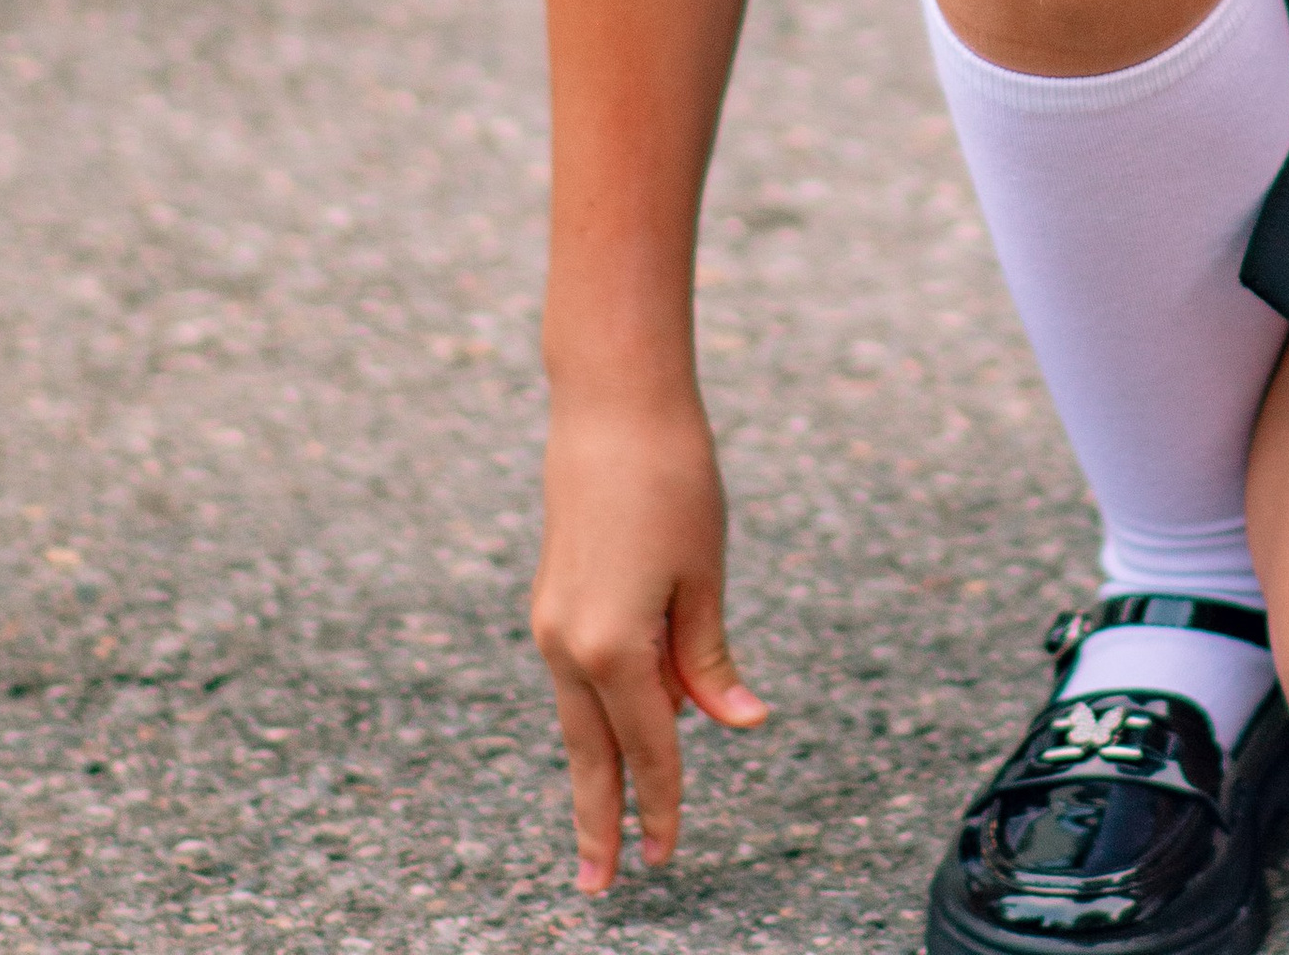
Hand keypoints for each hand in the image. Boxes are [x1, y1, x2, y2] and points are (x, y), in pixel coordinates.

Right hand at [533, 391, 768, 890]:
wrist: (611, 405)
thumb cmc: (672, 479)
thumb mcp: (704, 574)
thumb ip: (709, 660)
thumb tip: (737, 723)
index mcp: (614, 647)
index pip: (649, 746)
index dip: (664, 801)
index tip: (669, 853)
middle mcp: (569, 645)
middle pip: (591, 753)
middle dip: (600, 819)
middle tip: (603, 883)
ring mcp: (551, 623)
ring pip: (578, 717)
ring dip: (596, 768)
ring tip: (606, 826)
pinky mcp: (551, 600)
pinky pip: (576, 676)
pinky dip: (596, 711)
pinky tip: (619, 728)